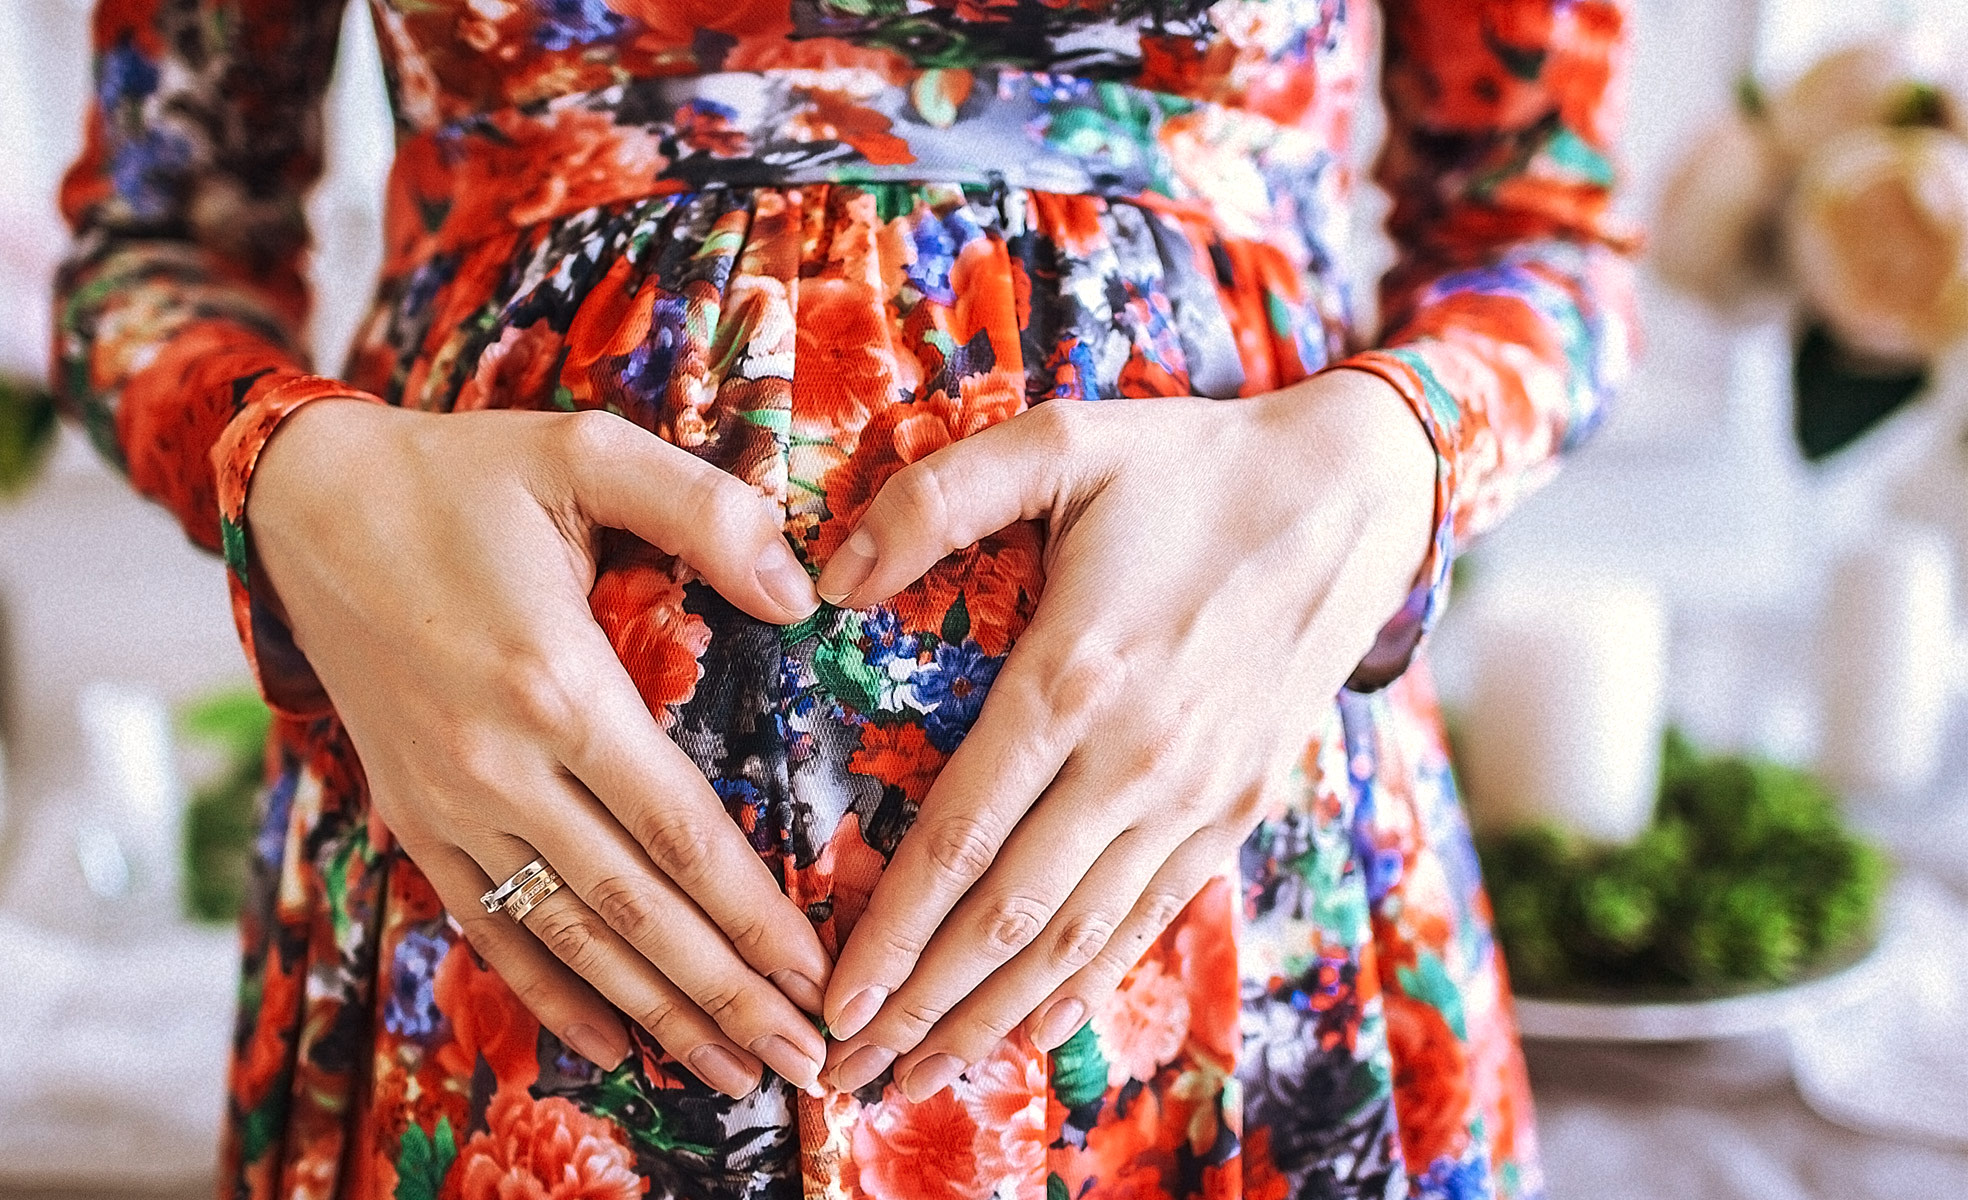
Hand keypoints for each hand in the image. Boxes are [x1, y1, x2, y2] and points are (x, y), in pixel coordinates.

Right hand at [246, 403, 830, 1097]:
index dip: (756, 916)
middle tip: (807, 1061)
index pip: (680, 833)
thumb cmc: (463, 475)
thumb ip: (704, 511)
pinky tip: (607, 1046)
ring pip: (568, 938)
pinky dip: (547, 995)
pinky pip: (487, 928)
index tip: (819, 974)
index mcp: (555, 683)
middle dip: (727, 996)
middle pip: (635, 912)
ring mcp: (448, 804)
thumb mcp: (585, 453)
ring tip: (732, 1079)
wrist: (308, 502)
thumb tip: (801, 593)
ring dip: (655, 1016)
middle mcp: (498, 766)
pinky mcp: (412, 818)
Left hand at [810, 370, 1434, 1096]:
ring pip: (1077, 937)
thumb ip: (934, 500)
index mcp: (1076, 677)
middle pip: (1008, 915)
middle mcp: (1137, 760)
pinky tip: (1034, 1030)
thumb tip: (827, 580)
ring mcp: (1196, 796)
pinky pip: (1151, 918)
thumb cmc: (1192, 464)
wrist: (1356, 495)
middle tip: (847, 1073)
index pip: (961, 836)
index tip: (831, 997)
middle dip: (921, 1003)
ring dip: (993, 1015)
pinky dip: (1088, 984)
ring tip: (921, 1074)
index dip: (891, 929)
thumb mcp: (1058, 441)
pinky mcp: (1237, 808)